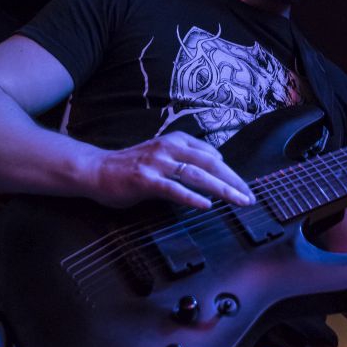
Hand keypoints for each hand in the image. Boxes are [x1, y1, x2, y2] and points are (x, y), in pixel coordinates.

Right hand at [90, 130, 254, 209]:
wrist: (97, 170)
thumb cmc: (131, 166)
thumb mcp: (163, 155)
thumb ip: (186, 158)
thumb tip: (216, 162)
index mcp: (176, 141)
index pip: (212, 156)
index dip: (232, 173)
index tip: (245, 189)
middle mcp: (169, 148)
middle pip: (210, 163)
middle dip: (233, 181)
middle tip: (250, 197)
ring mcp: (157, 163)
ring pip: (196, 174)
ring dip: (221, 188)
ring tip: (238, 200)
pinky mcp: (145, 180)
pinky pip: (173, 189)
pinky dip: (191, 197)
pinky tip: (206, 205)